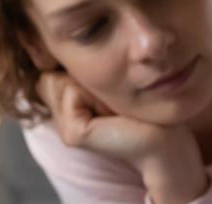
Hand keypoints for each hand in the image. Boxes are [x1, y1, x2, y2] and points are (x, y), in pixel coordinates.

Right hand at [37, 72, 206, 203]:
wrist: (163, 137)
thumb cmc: (139, 109)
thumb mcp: (102, 85)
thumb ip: (73, 74)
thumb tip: (49, 59)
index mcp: (66, 108)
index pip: (48, 73)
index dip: (77, 73)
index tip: (105, 93)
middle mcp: (61, 120)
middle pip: (49, 76)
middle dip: (81, 78)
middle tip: (109, 103)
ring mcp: (65, 130)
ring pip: (57, 81)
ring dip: (89, 86)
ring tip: (111, 108)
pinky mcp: (73, 135)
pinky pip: (70, 93)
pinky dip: (92, 95)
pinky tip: (111, 115)